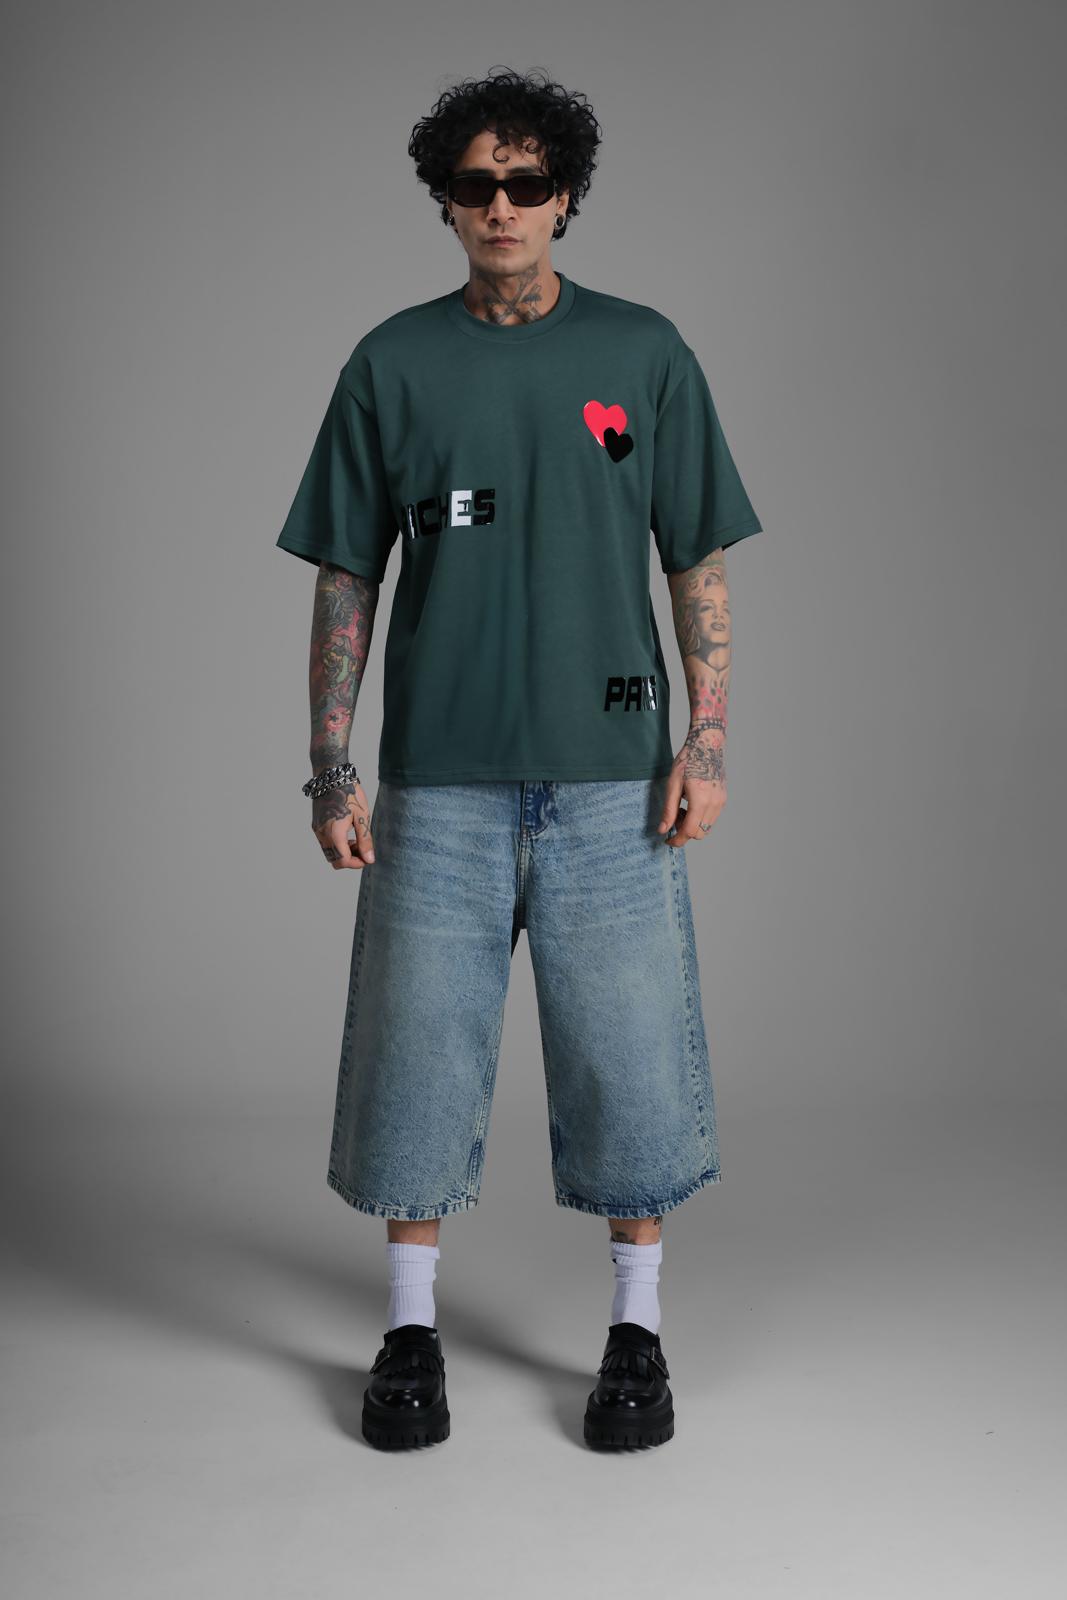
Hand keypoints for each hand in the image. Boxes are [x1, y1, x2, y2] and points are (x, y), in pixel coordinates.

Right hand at [312, 781, 375, 869]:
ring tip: (357, 841)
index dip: (357, 863)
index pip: (343, 861)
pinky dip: (336, 845)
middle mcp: (322, 834)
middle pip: (335, 861)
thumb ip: (365, 840)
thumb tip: (369, 859)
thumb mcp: (362, 817)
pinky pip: (325, 843)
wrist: (332, 776)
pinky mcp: (316, 825)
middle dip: (350, 860)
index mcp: (334, 833)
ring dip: (343, 853)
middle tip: (363, 850)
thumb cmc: (350, 793)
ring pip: (329, 853)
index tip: (368, 857)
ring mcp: (317, 830)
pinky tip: (348, 834)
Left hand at [657, 723, 725, 845]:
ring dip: (693, 825)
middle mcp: (714, 803)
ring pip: (706, 828)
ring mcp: (721, 802)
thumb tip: (663, 830)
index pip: (689, 831)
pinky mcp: (723, 799)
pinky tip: (691, 804)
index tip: (668, 841)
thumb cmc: (688, 760)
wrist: (707, 743)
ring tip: (682, 808)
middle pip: (699, 833)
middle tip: (674, 816)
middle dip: (684, 831)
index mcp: (700, 800)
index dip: (677, 840)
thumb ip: (668, 810)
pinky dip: (700, 818)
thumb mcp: (672, 784)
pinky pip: (711, 818)